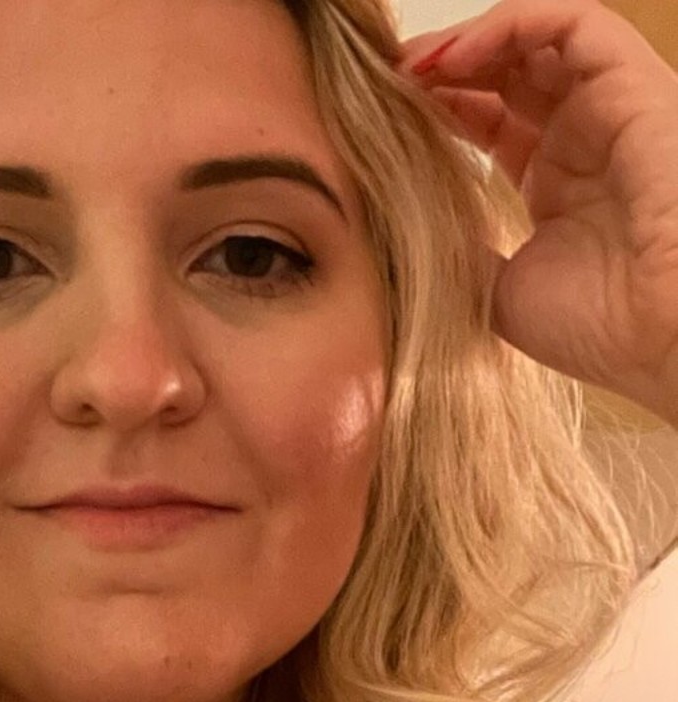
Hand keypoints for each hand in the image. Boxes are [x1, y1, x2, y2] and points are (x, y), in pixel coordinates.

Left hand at [397, 0, 677, 426]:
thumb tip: (399, 229)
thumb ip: (457, 253)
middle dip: (444, 68)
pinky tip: (454, 58)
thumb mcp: (496, 292)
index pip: (490, 119)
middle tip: (388, 82)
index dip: (437, 108)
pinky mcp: (637, 86)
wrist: (661, 340)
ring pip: (539, 38)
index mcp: (556, 186)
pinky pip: (576, 23)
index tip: (382, 118)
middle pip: (509, 72)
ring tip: (414, 65)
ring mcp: (613, 110)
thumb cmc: (596, 329)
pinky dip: (510, 25)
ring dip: (470, 41)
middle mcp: (585, 140)